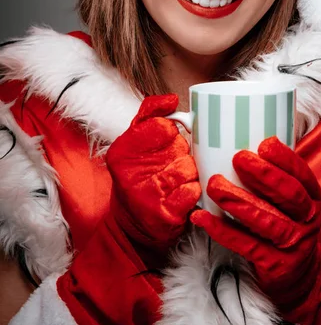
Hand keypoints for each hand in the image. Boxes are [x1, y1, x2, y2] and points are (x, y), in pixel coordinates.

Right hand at [106, 93, 200, 250]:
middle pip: (180, 146)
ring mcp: (147, 195)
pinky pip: (194, 190)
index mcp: (123, 150)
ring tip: (178, 181)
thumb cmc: (139, 176)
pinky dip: (193, 191)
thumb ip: (150, 114)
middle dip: (182, 154)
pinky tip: (182, 195)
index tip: (169, 141)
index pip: (163, 126)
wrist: (133, 226)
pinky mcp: (165, 215)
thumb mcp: (134, 141)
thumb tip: (172, 98)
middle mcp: (130, 172)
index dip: (172, 133)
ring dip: (190, 173)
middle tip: (172, 164)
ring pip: (189, 168)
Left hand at [190, 136, 320, 307]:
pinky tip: (203, 217)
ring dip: (239, 201)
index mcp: (313, 198)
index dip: (285, 159)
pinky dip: (222, 230)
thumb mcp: (291, 202)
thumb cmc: (286, 225)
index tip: (264, 144)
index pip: (302, 175)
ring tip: (215, 185)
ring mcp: (294, 244)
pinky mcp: (275, 265)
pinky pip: (246, 245)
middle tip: (238, 158)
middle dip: (263, 175)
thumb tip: (239, 140)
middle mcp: (308, 220)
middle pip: (288, 195)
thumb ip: (275, 177)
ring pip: (266, 221)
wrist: (299, 276)